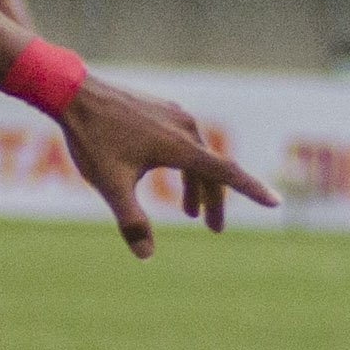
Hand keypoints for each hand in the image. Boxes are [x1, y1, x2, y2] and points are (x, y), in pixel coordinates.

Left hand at [54, 76, 273, 256]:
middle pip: (212, 170)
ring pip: (197, 155)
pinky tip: (168, 177)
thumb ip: (131, 221)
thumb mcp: (111, 186)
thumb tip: (146, 255)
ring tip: (188, 212)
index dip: (252, 190)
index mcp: (180, 147)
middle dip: (213, 201)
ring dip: (196, 185)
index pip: (226, 173)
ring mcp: (175, 116)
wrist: (74, 94)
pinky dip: (184, 165)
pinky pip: (183, 141)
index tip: (276, 202)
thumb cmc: (93, 140)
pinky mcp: (163, 110)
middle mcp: (185, 128)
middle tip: (213, 229)